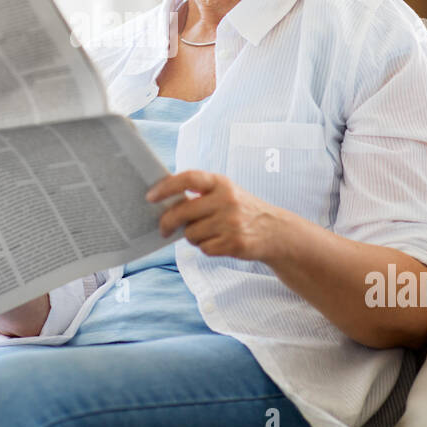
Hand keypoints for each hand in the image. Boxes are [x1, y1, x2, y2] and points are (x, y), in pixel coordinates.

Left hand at [146, 170, 286, 262]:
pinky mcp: (234, 243)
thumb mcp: (225, 192)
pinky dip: (207, 247)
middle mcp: (227, 200)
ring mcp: (231, 222)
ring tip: (207, 233)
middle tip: (164, 229)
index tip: (150, 197)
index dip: (166, 187)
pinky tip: (219, 242)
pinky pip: (204, 248)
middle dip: (168, 222)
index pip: (188, 178)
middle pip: (183, 212)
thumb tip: (163, 202)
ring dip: (193, 237)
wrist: (275, 231)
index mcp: (221, 183)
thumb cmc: (241, 209)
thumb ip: (199, 193)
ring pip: (191, 234)